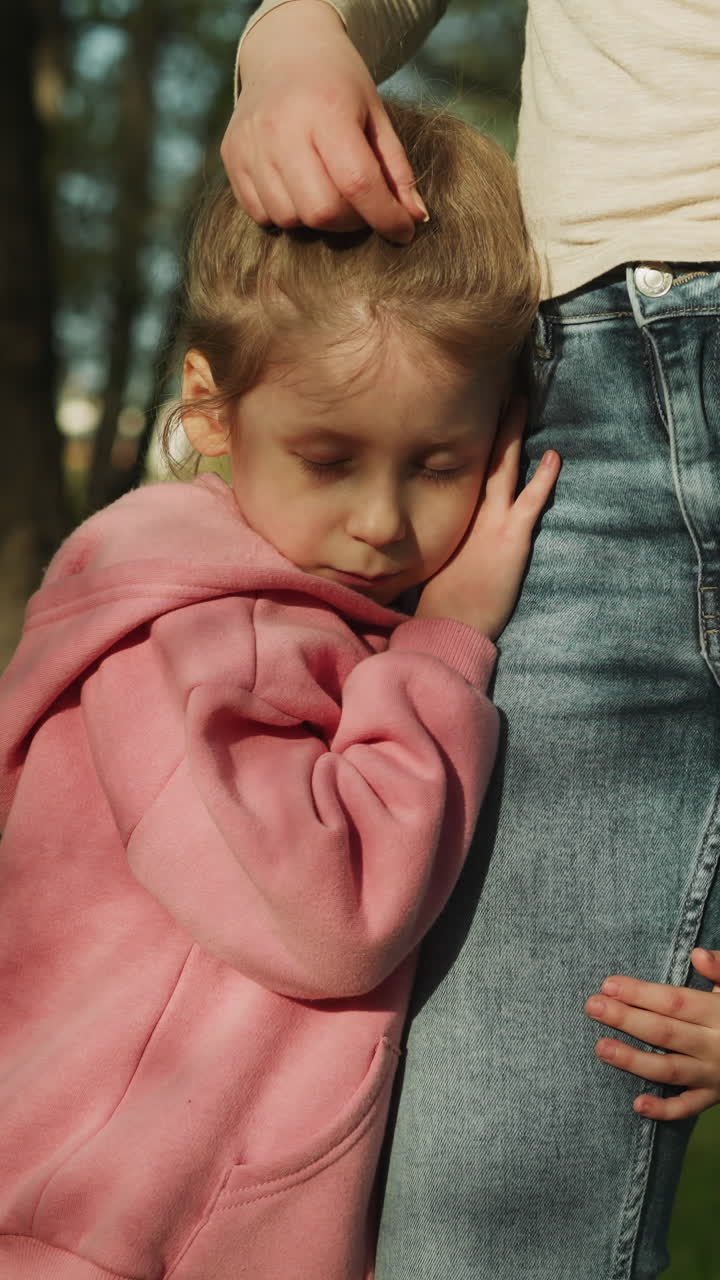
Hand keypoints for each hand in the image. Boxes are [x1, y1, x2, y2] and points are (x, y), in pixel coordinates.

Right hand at [221, 0, 424, 242]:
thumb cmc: (339, 86)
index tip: (402, 231)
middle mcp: (282, 126)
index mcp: (326, 109)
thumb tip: (416, 219)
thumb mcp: (376, 117)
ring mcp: (251, 143)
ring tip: (329, 194)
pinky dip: (286, 213)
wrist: (284, 50)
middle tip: (362, 209)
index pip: (357, 183)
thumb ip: (396, 170)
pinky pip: (261, 214)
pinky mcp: (231, 156)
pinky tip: (298, 189)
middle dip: (349, 223)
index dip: (385, 217)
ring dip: (316, 220)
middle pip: (320, 211)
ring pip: (289, 218)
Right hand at [416, 398, 560, 637]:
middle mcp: (465, 510)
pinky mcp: (511, 538)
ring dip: (512, 433)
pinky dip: (545, 478)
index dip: (462, 435)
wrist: (448, 624)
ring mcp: (490, 521)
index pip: (454, 464)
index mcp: (446, 513)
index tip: (462, 406)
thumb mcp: (427, 556)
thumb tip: (417, 517)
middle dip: (485, 419)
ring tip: (519, 400)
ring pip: (503, 466)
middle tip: (492, 383)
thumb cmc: (440, 600)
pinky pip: (532, 500)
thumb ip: (428, 531)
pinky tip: (555, 456)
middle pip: (476, 454)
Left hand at [584, 948, 719, 1119]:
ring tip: (600, 1048)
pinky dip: (664, 1109)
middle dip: (625, 1019)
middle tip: (591, 1007)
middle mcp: (715, 1045)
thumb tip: (697, 955)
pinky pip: (688, 1107)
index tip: (608, 984)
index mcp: (719, 1013)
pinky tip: (636, 1104)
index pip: (675, 1002)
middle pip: (665, 1032)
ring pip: (669, 1069)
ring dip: (633, 1061)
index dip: (641, 993)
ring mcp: (714, 1074)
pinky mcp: (714, 1096)